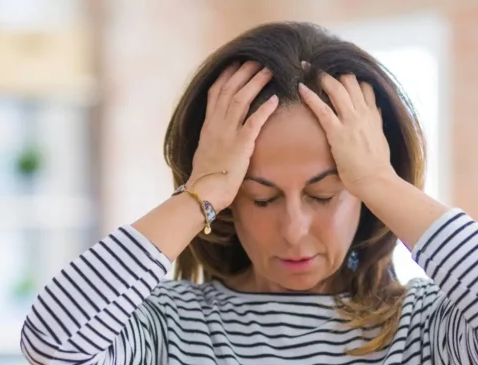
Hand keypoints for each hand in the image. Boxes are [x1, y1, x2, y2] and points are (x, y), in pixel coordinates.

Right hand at [188, 62, 278, 210]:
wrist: (202, 192)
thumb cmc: (205, 179)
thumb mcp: (205, 152)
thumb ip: (213, 139)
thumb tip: (218, 137)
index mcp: (208, 125)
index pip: (215, 92)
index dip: (226, 76)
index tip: (235, 63)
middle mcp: (216, 125)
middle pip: (230, 90)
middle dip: (244, 72)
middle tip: (257, 59)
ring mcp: (227, 133)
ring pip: (241, 100)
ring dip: (256, 83)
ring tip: (269, 70)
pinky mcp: (240, 145)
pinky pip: (253, 122)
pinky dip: (264, 109)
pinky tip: (275, 99)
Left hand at [298, 74, 396, 202]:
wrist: (376, 180)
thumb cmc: (377, 165)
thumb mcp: (380, 137)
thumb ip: (376, 122)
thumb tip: (375, 110)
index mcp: (372, 114)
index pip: (363, 86)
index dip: (350, 77)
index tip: (336, 71)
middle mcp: (362, 113)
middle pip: (349, 81)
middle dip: (331, 70)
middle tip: (315, 64)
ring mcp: (351, 121)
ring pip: (336, 89)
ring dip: (319, 76)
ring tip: (305, 68)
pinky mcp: (338, 132)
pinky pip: (322, 109)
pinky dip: (310, 96)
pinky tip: (300, 88)